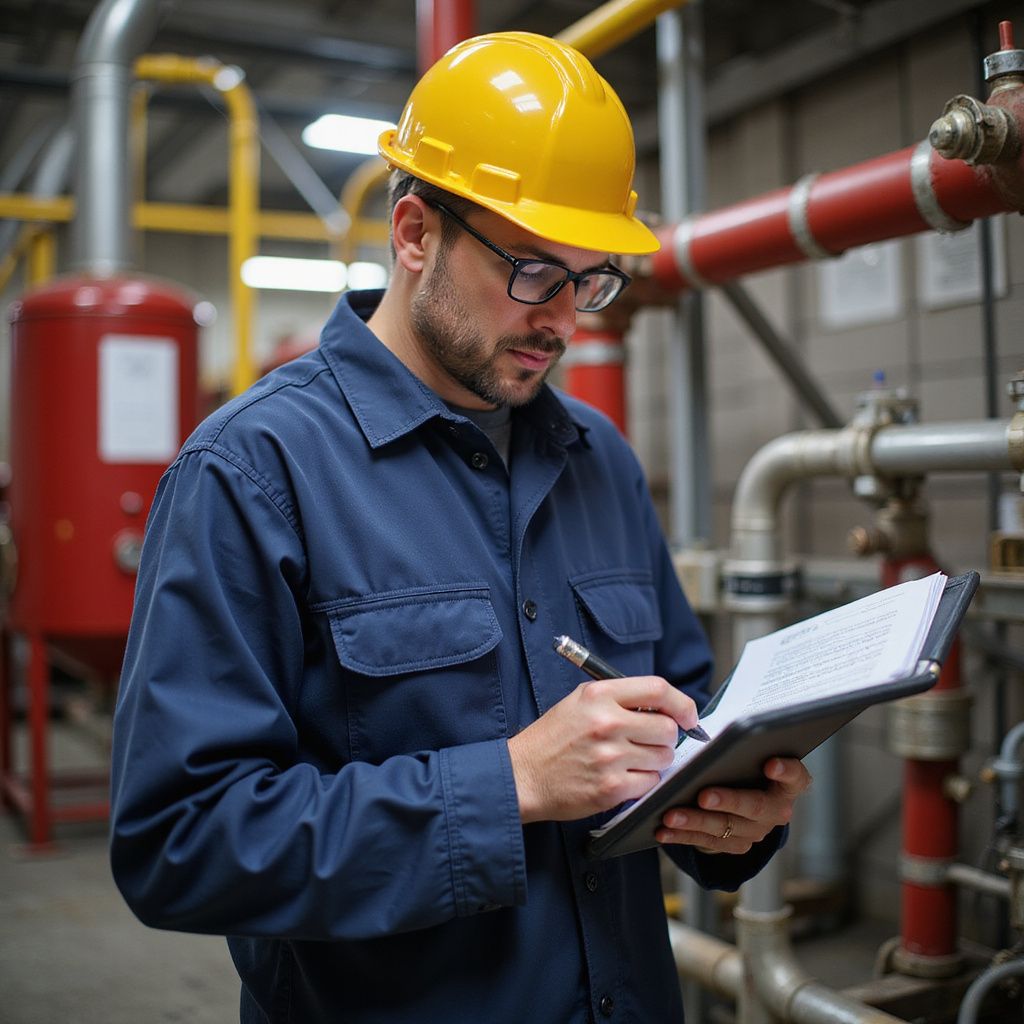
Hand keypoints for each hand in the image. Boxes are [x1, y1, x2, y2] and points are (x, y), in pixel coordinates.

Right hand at [507, 677, 700, 823]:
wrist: (522, 775)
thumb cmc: (553, 738)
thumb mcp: (580, 702)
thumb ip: (620, 699)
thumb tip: (664, 708)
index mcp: (599, 696)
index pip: (658, 690)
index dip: (681, 703)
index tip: (688, 716)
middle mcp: (606, 723)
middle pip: (667, 728)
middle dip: (664, 737)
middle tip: (647, 742)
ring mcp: (609, 757)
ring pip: (662, 757)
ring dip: (653, 760)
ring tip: (628, 760)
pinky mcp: (611, 788)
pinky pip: (650, 782)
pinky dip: (642, 781)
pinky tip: (621, 777)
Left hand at [655, 757, 811, 853]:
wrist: (745, 798)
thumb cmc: (743, 763)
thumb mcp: (747, 752)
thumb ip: (738, 745)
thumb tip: (706, 729)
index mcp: (787, 783)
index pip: (796, 776)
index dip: (786, 771)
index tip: (770, 764)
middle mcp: (776, 810)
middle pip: (754, 806)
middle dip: (727, 801)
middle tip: (703, 795)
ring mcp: (757, 831)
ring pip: (725, 828)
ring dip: (695, 821)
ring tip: (670, 814)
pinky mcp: (735, 845)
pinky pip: (707, 843)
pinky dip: (683, 836)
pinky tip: (663, 830)